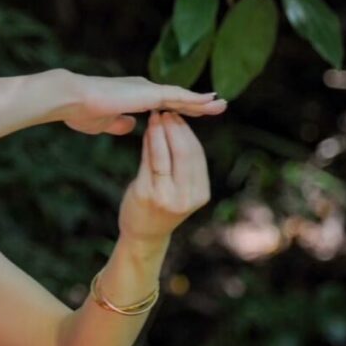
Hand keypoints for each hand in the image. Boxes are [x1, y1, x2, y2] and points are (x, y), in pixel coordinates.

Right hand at [59, 72, 226, 135]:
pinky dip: (195, 99)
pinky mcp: (149, 93)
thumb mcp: (104, 122)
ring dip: (202, 102)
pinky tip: (211, 101)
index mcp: (134, 97)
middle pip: (177, 99)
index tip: (193, 115)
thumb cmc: (81, 111)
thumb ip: (119, 123)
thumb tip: (131, 126)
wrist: (73, 100)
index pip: (163, 105)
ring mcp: (148, 90)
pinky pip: (179, 96)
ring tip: (221, 104)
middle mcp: (144, 90)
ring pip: (182, 97)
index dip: (179, 111)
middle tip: (217, 105)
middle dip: (197, 104)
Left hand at [118, 110, 214, 242]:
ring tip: (156, 116)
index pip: (197, 155)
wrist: (144, 234)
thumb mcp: (182, 188)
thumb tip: (180, 124)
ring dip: (160, 131)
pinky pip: (149, 161)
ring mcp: (166, 197)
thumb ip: (184, 163)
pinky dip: (149, 143)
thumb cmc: (163, 204)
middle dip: (175, 128)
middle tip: (167, 111)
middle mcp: (186, 197)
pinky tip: (146, 131)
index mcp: (201, 194)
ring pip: (165, 154)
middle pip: (184, 152)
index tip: (180, 114)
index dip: (189, 132)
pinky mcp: (146, 194)